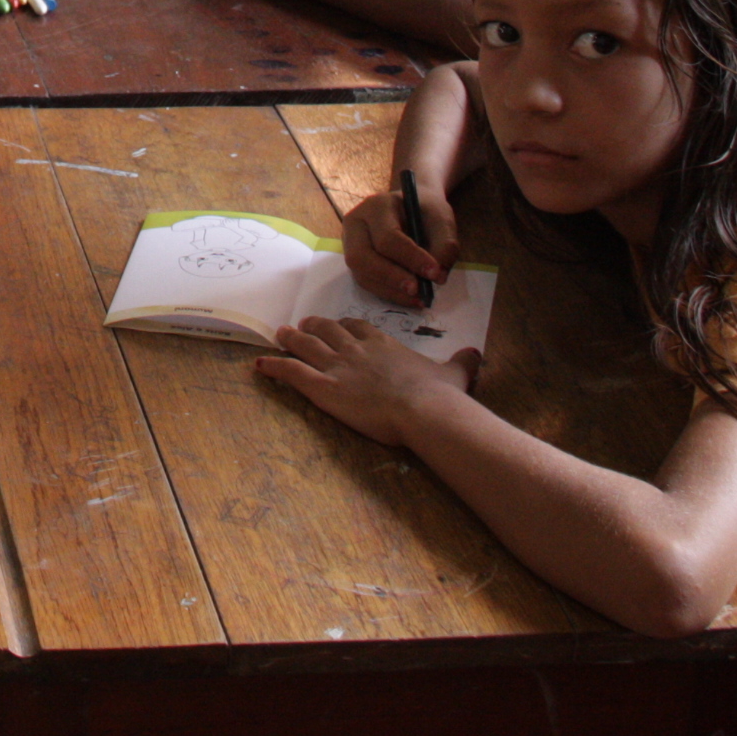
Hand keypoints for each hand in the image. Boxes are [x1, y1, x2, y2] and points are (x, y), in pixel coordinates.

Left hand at [254, 314, 477, 446]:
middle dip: (313, 327)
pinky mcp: (324, 387)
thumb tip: (477, 354)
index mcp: (384, 345)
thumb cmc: (440, 395)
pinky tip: (260, 365)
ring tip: (279, 334)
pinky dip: (274, 367)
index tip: (338, 325)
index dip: (345, 326)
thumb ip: (463, 362)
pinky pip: (291, 372)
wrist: (424, 410)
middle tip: (301, 325)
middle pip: (328, 330)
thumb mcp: (455, 373)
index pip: (358, 327)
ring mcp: (338, 367)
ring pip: (306, 346)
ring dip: (290, 339)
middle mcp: (356, 350)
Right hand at [341, 186, 459, 307]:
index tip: (434, 273)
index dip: (411, 258)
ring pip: (361, 274)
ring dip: (390, 290)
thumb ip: (445, 245)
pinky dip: (389, 293)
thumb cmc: (425, 211)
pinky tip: (410, 298)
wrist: (413, 207)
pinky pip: (366, 282)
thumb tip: (438, 277)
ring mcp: (350, 244)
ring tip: (418, 298)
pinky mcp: (356, 262)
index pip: (387, 237)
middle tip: (418, 291)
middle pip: (361, 257)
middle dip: (391, 278)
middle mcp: (356, 224)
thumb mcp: (442, 219)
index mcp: (376, 206)